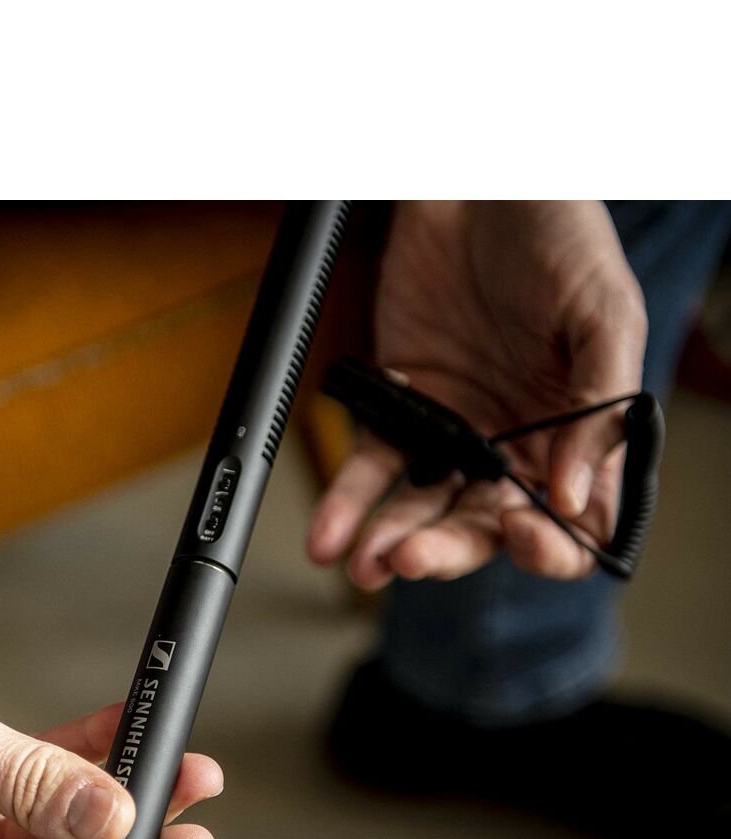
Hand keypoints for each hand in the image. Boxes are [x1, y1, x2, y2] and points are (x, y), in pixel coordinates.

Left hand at [308, 201, 647, 585]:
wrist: (478, 183)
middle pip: (484, 528)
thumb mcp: (602, 311)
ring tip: (365, 562)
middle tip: (411, 557)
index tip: (521, 533)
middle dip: (448, 550)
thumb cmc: (556, 235)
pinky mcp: (399, 410)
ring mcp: (453, 433)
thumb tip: (572, 496)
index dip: (548, 547)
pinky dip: (347, 505)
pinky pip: (371, 470)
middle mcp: (514, 448)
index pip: (572, 524)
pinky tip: (328, 535)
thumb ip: (599, 405)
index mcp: (577, 437)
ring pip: (422, 509)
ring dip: (391, 542)